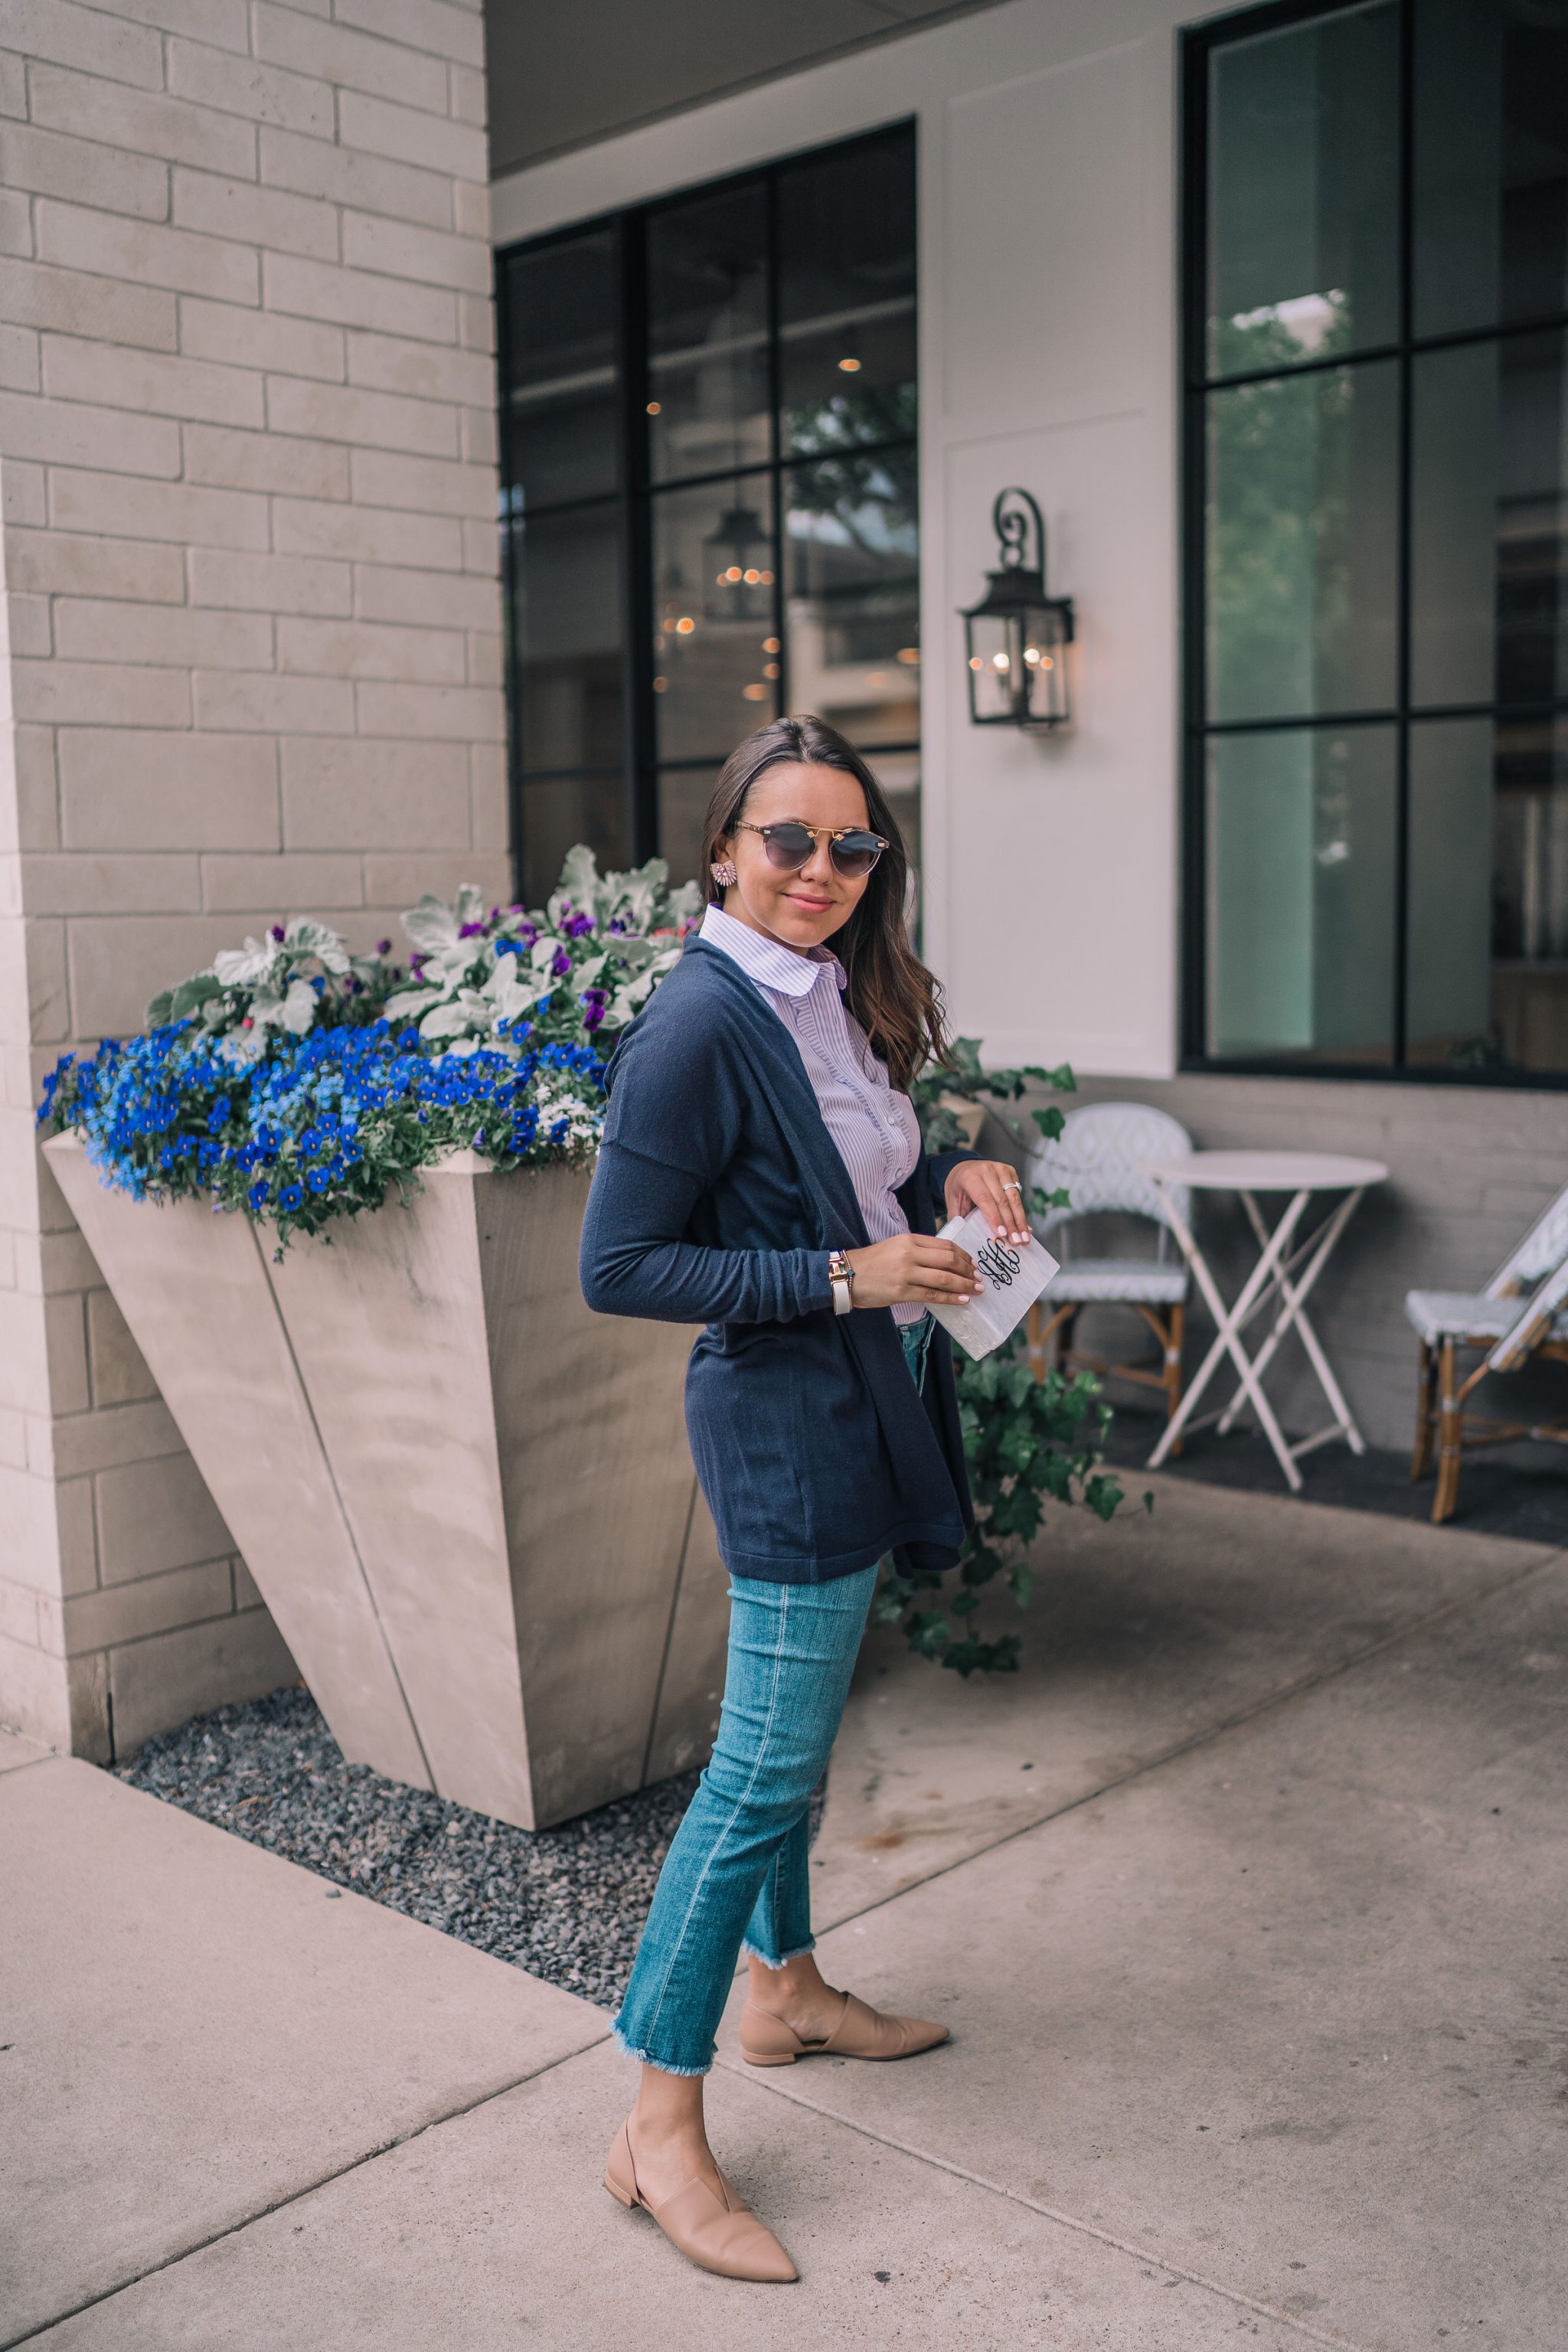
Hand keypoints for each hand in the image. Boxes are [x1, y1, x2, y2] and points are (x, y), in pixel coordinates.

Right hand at [844, 1232, 984, 1309]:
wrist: (847, 1275)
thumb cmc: (873, 1262)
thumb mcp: (896, 1246)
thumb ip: (920, 1250)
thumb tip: (947, 1260)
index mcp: (909, 1240)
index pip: (944, 1245)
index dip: (963, 1255)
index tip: (973, 1263)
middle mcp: (909, 1254)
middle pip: (948, 1260)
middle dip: (968, 1270)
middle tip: (979, 1278)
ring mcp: (906, 1273)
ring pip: (944, 1278)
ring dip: (964, 1285)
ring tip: (977, 1290)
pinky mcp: (901, 1292)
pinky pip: (932, 1295)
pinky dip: (951, 1298)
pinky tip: (963, 1300)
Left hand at [944, 1158, 1031, 1244]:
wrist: (964, 1168)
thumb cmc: (959, 1189)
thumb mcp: (953, 1203)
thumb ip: (961, 1220)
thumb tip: (971, 1241)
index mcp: (970, 1177)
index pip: (985, 1199)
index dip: (995, 1217)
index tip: (1002, 1234)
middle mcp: (986, 1170)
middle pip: (1002, 1200)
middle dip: (1010, 1223)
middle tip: (1016, 1241)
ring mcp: (1000, 1169)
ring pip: (1014, 1198)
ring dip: (1020, 1220)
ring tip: (1024, 1238)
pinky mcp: (1010, 1171)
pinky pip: (1018, 1194)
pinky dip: (1021, 1213)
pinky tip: (1024, 1227)